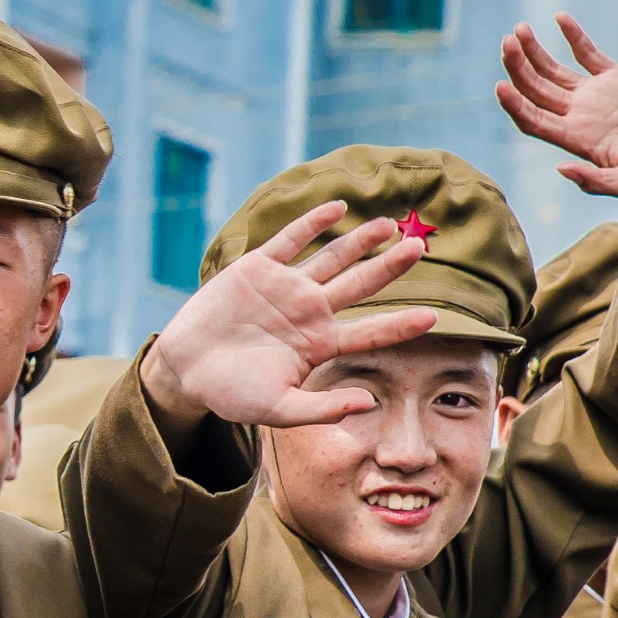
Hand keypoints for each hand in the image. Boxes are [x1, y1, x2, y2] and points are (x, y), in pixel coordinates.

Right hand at [142, 201, 436, 429]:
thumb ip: (323, 408)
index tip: (433, 317)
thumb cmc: (231, 394)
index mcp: (319, 344)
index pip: (370, 332)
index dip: (400, 324)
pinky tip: (338, 208)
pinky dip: (313, 223)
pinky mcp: (257, 268)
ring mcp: (285, 287)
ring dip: (360, 241)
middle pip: (360, 284)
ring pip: (332, 258)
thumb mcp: (279, 410)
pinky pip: (290, 240)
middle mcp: (309, 311)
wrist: (185, 370)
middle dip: (389, 266)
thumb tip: (369, 402)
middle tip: (420, 247)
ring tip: (389, 224)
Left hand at [498, 14, 617, 200]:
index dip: (514, 105)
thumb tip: (561, 169)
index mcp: (576, 140)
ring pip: (553, 70)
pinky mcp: (617, 79)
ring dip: (534, 51)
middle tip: (506, 42)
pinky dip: (574, 36)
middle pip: (535, 90)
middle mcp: (578, 116)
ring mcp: (595, 96)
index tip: (500, 87)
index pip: (533, 121)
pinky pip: (588, 54)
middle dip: (517, 67)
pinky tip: (559, 17)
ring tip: (519, 29)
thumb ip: (597, 181)